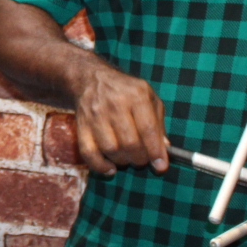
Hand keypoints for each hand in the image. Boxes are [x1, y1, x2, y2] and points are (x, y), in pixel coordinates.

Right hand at [71, 62, 168, 176]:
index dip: (155, 151)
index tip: (160, 166)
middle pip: (129, 143)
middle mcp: (115, 103)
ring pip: (111, 149)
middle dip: (140, 158)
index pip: (148, 129)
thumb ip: (158, 123)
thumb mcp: (149, 98)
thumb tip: (165, 151)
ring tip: (128, 158)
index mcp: (137, 95)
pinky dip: (100, 166)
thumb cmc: (126, 91)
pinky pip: (88, 152)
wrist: (91, 79)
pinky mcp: (81, 125)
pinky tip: (110, 168)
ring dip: (123, 161)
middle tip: (142, 159)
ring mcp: (95, 114)